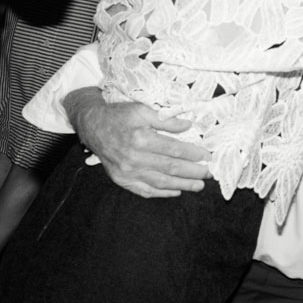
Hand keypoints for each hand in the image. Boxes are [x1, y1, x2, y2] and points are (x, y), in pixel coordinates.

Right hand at [63, 89, 205, 197]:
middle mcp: (134, 158)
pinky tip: (175, 191)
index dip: (194, 154)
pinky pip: (145, 191)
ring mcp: (127, 172)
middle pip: (170, 168)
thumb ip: (165, 119)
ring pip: (160, 182)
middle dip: (193, 172)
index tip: (208, 156)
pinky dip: (162, 193)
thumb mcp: (142, 110)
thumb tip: (188, 126)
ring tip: (198, 186)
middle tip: (209, 174)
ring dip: (182, 185)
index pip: (174, 150)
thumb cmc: (119, 115)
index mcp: (141, 139)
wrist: (93, 126)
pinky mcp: (121, 180)